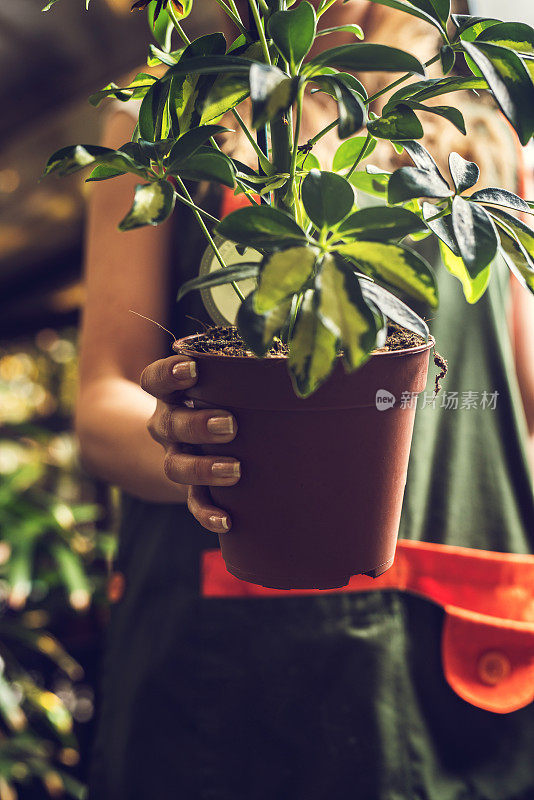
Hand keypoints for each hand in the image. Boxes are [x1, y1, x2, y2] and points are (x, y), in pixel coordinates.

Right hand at [140, 354, 238, 532]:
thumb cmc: (228, 397)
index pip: (155, 379)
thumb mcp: (229, 381)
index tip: (193, 369)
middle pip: (170, 423)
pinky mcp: (192, 487)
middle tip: (229, 424)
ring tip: (234, 469)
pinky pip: (194, 502)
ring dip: (203, 468)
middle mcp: (169, 424)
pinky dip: (207, 513)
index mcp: (173, 393)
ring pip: (176, 465)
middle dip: (198, 423)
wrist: (199, 440)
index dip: (169, 374)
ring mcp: (177, 456)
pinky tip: (226, 520)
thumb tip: (313, 354)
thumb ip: (251, 367)